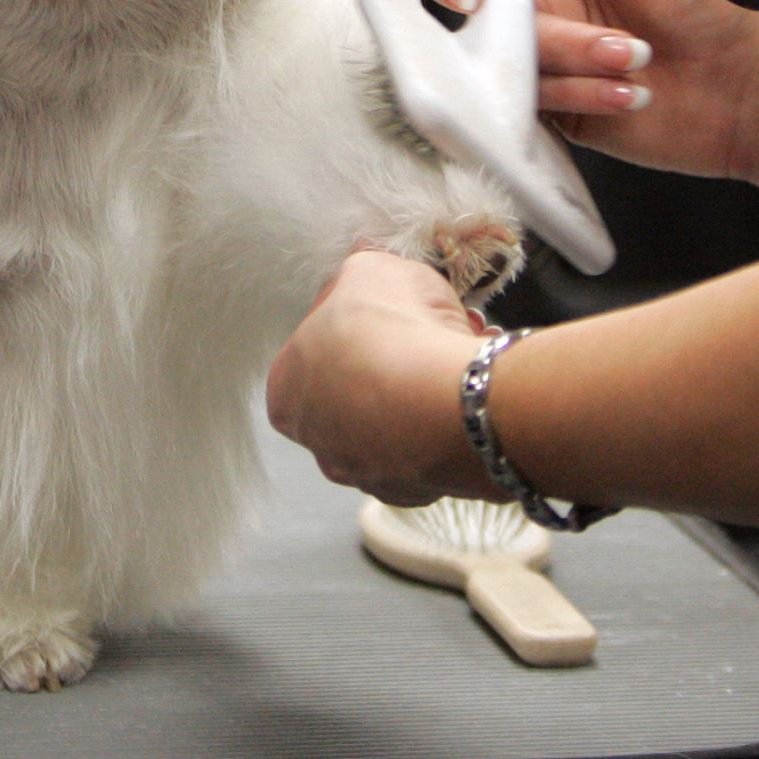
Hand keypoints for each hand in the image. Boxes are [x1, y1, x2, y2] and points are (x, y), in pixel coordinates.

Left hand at [265, 251, 498, 505]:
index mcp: (285, 392)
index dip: (357, 322)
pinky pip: (432, 448)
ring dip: (423, 391)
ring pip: (397, 423)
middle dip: (393, 361)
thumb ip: (359, 272)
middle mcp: (318, 443)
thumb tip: (363, 266)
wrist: (446, 401)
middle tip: (430, 332)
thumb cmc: (390, 334)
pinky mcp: (415, 492)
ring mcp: (366, 473)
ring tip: (461, 357)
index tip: (390, 308)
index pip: (316, 349)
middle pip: (358, 390)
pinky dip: (450, 422)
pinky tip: (473, 393)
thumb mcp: (369, 270)